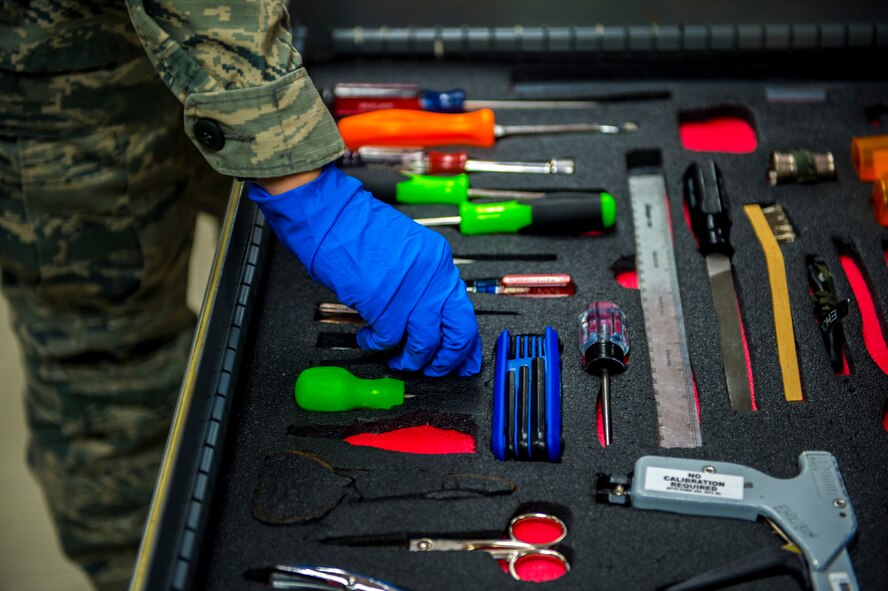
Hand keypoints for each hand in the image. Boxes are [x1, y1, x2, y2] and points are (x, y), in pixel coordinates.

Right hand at [247, 165, 481, 376]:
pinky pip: (390, 338)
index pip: (465, 312)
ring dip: (411, 359)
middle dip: (447, 359)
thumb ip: (425, 282)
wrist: (330, 215)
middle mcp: (431, 274)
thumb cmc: (358, 229)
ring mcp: (409, 288)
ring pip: (425, 343)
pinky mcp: (382, 300)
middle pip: (457, 332)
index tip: (463, 360)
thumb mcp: (407, 251)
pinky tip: (369, 338)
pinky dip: (378, 345)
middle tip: (434, 368)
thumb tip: (433, 319)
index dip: (466, 344)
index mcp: (439, 261)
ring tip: (398, 358)